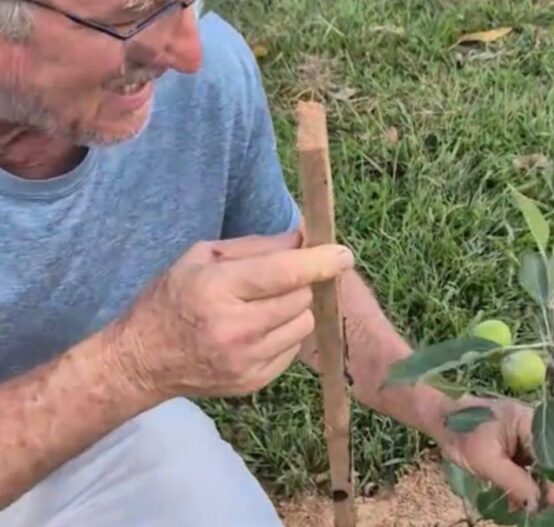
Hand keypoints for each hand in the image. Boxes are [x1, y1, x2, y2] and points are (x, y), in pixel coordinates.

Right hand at [107, 231, 353, 401]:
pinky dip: (285, 332)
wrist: (142, 361)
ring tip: (264, 303)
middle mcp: (234, 328)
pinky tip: (258, 327)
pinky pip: (292, 348)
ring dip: (295, 308)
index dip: (319, 262)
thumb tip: (303, 239)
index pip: (284, 273)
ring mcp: (245, 361)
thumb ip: (256, 247)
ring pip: (303, 323)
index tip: (343, 254)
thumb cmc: (172, 297)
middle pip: (301, 297)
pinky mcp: (252, 382)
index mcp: (218, 289)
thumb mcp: (203, 256)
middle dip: (300, 281)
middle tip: (278, 277)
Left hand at [437, 396, 553, 513]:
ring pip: (538, 468)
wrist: (441, 421)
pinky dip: (522, 484)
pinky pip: (527, 467)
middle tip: (531, 510)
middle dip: (542, 488)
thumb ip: (515, 482)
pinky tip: (514, 501)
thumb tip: (538, 504)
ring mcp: (524, 435)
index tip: (545, 505)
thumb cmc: (462, 435)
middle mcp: (531, 426)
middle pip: (549, 461)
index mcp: (528, 420)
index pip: (553, 454)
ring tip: (519, 508)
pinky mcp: (515, 445)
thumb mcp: (487, 462)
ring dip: (531, 490)